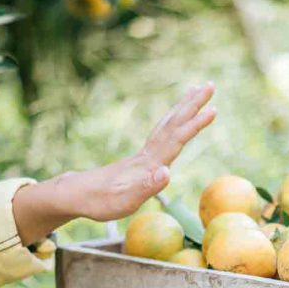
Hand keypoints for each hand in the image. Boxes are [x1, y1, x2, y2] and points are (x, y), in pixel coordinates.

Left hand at [11, 83, 216, 243]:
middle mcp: (148, 155)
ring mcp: (143, 156)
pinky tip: (175, 120)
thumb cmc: (100, 202)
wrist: (75, 195)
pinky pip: (161, 134)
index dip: (194, 125)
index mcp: (148, 164)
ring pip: (167, 125)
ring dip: (183, 108)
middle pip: (173, 124)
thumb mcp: (124, 201)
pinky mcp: (140, 160)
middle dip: (192, 104)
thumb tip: (167, 172)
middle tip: (210, 85)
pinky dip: (172, 121)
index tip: (213, 110)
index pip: (176, 139)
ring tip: (195, 91)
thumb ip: (146, 187)